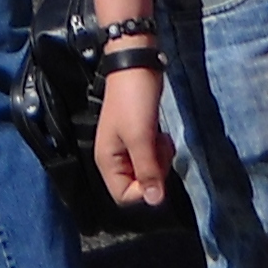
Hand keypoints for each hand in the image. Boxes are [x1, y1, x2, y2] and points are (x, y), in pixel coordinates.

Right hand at [94, 62, 173, 209]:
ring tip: (160, 139)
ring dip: (159, 160)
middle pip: (138, 185)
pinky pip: (151, 156)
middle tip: (159, 149)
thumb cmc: (134, 101)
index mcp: (107, 161)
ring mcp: (126, 147)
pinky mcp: (138, 137)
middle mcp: (114, 158)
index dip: (144, 191)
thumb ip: (147, 170)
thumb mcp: (141, 137)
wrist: (136, 64)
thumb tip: (155, 202)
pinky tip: (161, 134)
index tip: (157, 171)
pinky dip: (159, 150)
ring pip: (147, 171)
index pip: (125, 196)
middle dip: (154, 172)